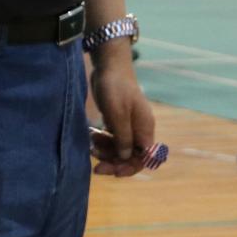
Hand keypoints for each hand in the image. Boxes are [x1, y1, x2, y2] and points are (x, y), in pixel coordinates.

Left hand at [89, 58, 155, 177]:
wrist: (109, 65)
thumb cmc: (115, 87)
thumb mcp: (118, 113)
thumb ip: (123, 137)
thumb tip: (126, 157)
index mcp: (144, 128)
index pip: (144, 158)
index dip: (130, 168)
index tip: (113, 171)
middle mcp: (139, 129)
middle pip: (130, 156)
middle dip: (114, 162)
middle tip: (96, 166)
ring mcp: (128, 125)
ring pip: (119, 148)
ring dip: (106, 152)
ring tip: (91, 148)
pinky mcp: (117, 120)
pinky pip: (112, 138)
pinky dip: (103, 142)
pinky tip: (92, 137)